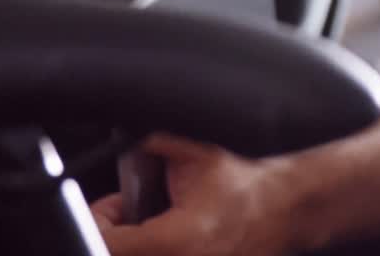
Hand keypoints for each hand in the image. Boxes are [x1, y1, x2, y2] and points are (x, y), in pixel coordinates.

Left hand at [90, 134, 300, 255]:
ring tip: (146, 225)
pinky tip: (165, 235)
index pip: (109, 244)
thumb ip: (159, 143)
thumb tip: (131, 136)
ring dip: (132, 243)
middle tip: (120, 215)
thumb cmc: (244, 187)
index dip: (99, 223)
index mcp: (175, 238)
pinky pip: (159, 255)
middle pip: (118, 254)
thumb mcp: (199, 155)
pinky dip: (153, 245)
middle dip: (112, 235)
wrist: (280, 209)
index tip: (107, 208)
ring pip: (139, 254)